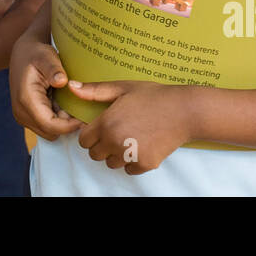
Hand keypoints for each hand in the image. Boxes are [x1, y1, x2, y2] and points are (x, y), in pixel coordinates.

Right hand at [9, 37, 81, 139]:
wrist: (22, 54)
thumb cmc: (35, 54)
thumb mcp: (46, 56)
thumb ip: (53, 69)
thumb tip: (62, 81)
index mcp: (26, 100)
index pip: (51, 125)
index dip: (70, 125)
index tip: (85, 117)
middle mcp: (21, 112)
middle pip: (51, 132)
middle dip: (68, 124)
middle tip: (81, 107)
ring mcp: (23, 116)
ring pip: (50, 131)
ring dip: (63, 122)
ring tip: (71, 103)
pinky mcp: (27, 117)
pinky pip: (47, 126)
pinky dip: (58, 119)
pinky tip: (63, 103)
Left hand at [68, 80, 194, 173]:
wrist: (184, 110)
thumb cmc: (152, 96)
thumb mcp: (122, 88)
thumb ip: (94, 90)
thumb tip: (71, 86)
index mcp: (106, 123)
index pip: (83, 141)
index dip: (91, 134)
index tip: (102, 128)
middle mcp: (115, 141)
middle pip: (95, 155)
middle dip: (102, 145)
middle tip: (118, 132)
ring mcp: (130, 155)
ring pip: (111, 164)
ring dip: (117, 154)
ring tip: (131, 137)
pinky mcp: (145, 164)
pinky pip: (129, 170)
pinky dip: (134, 161)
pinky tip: (143, 145)